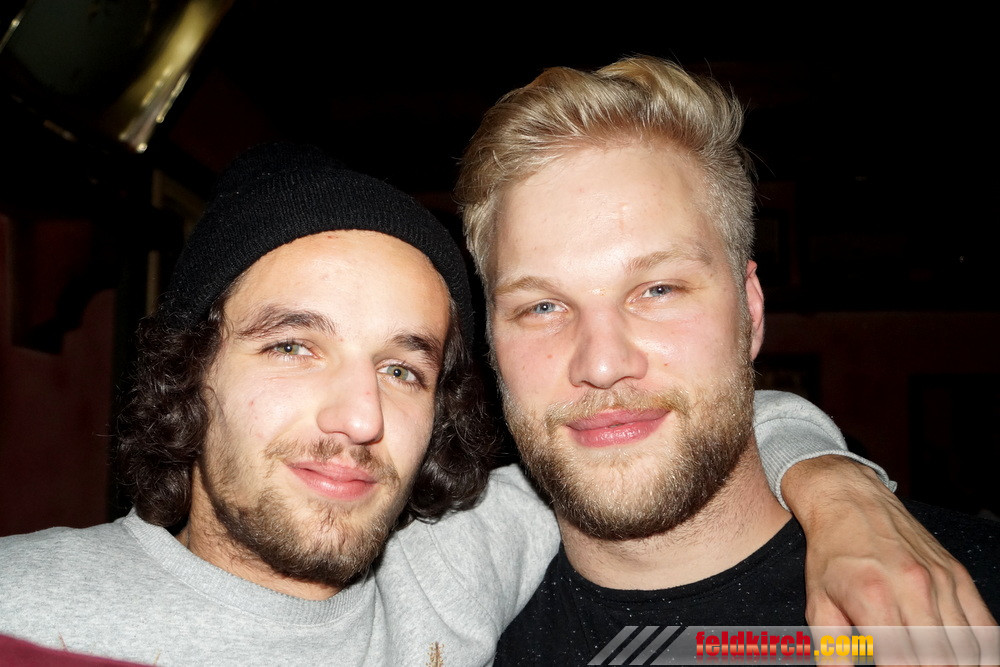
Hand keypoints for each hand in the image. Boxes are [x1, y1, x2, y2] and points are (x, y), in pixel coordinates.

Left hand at [783, 455, 996, 664]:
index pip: (902, 663)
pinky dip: (979, 649)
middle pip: (940, 660)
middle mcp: (913, 589)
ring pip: (967, 647)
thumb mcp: (818, 602)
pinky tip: (964, 657)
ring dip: (954, 662)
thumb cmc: (831, 554)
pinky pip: (984, 625)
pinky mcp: (957, 574)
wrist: (850, 501)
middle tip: (913, 666)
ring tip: (936, 662)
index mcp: (874, 599)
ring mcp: (941, 581)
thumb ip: (832, 649)